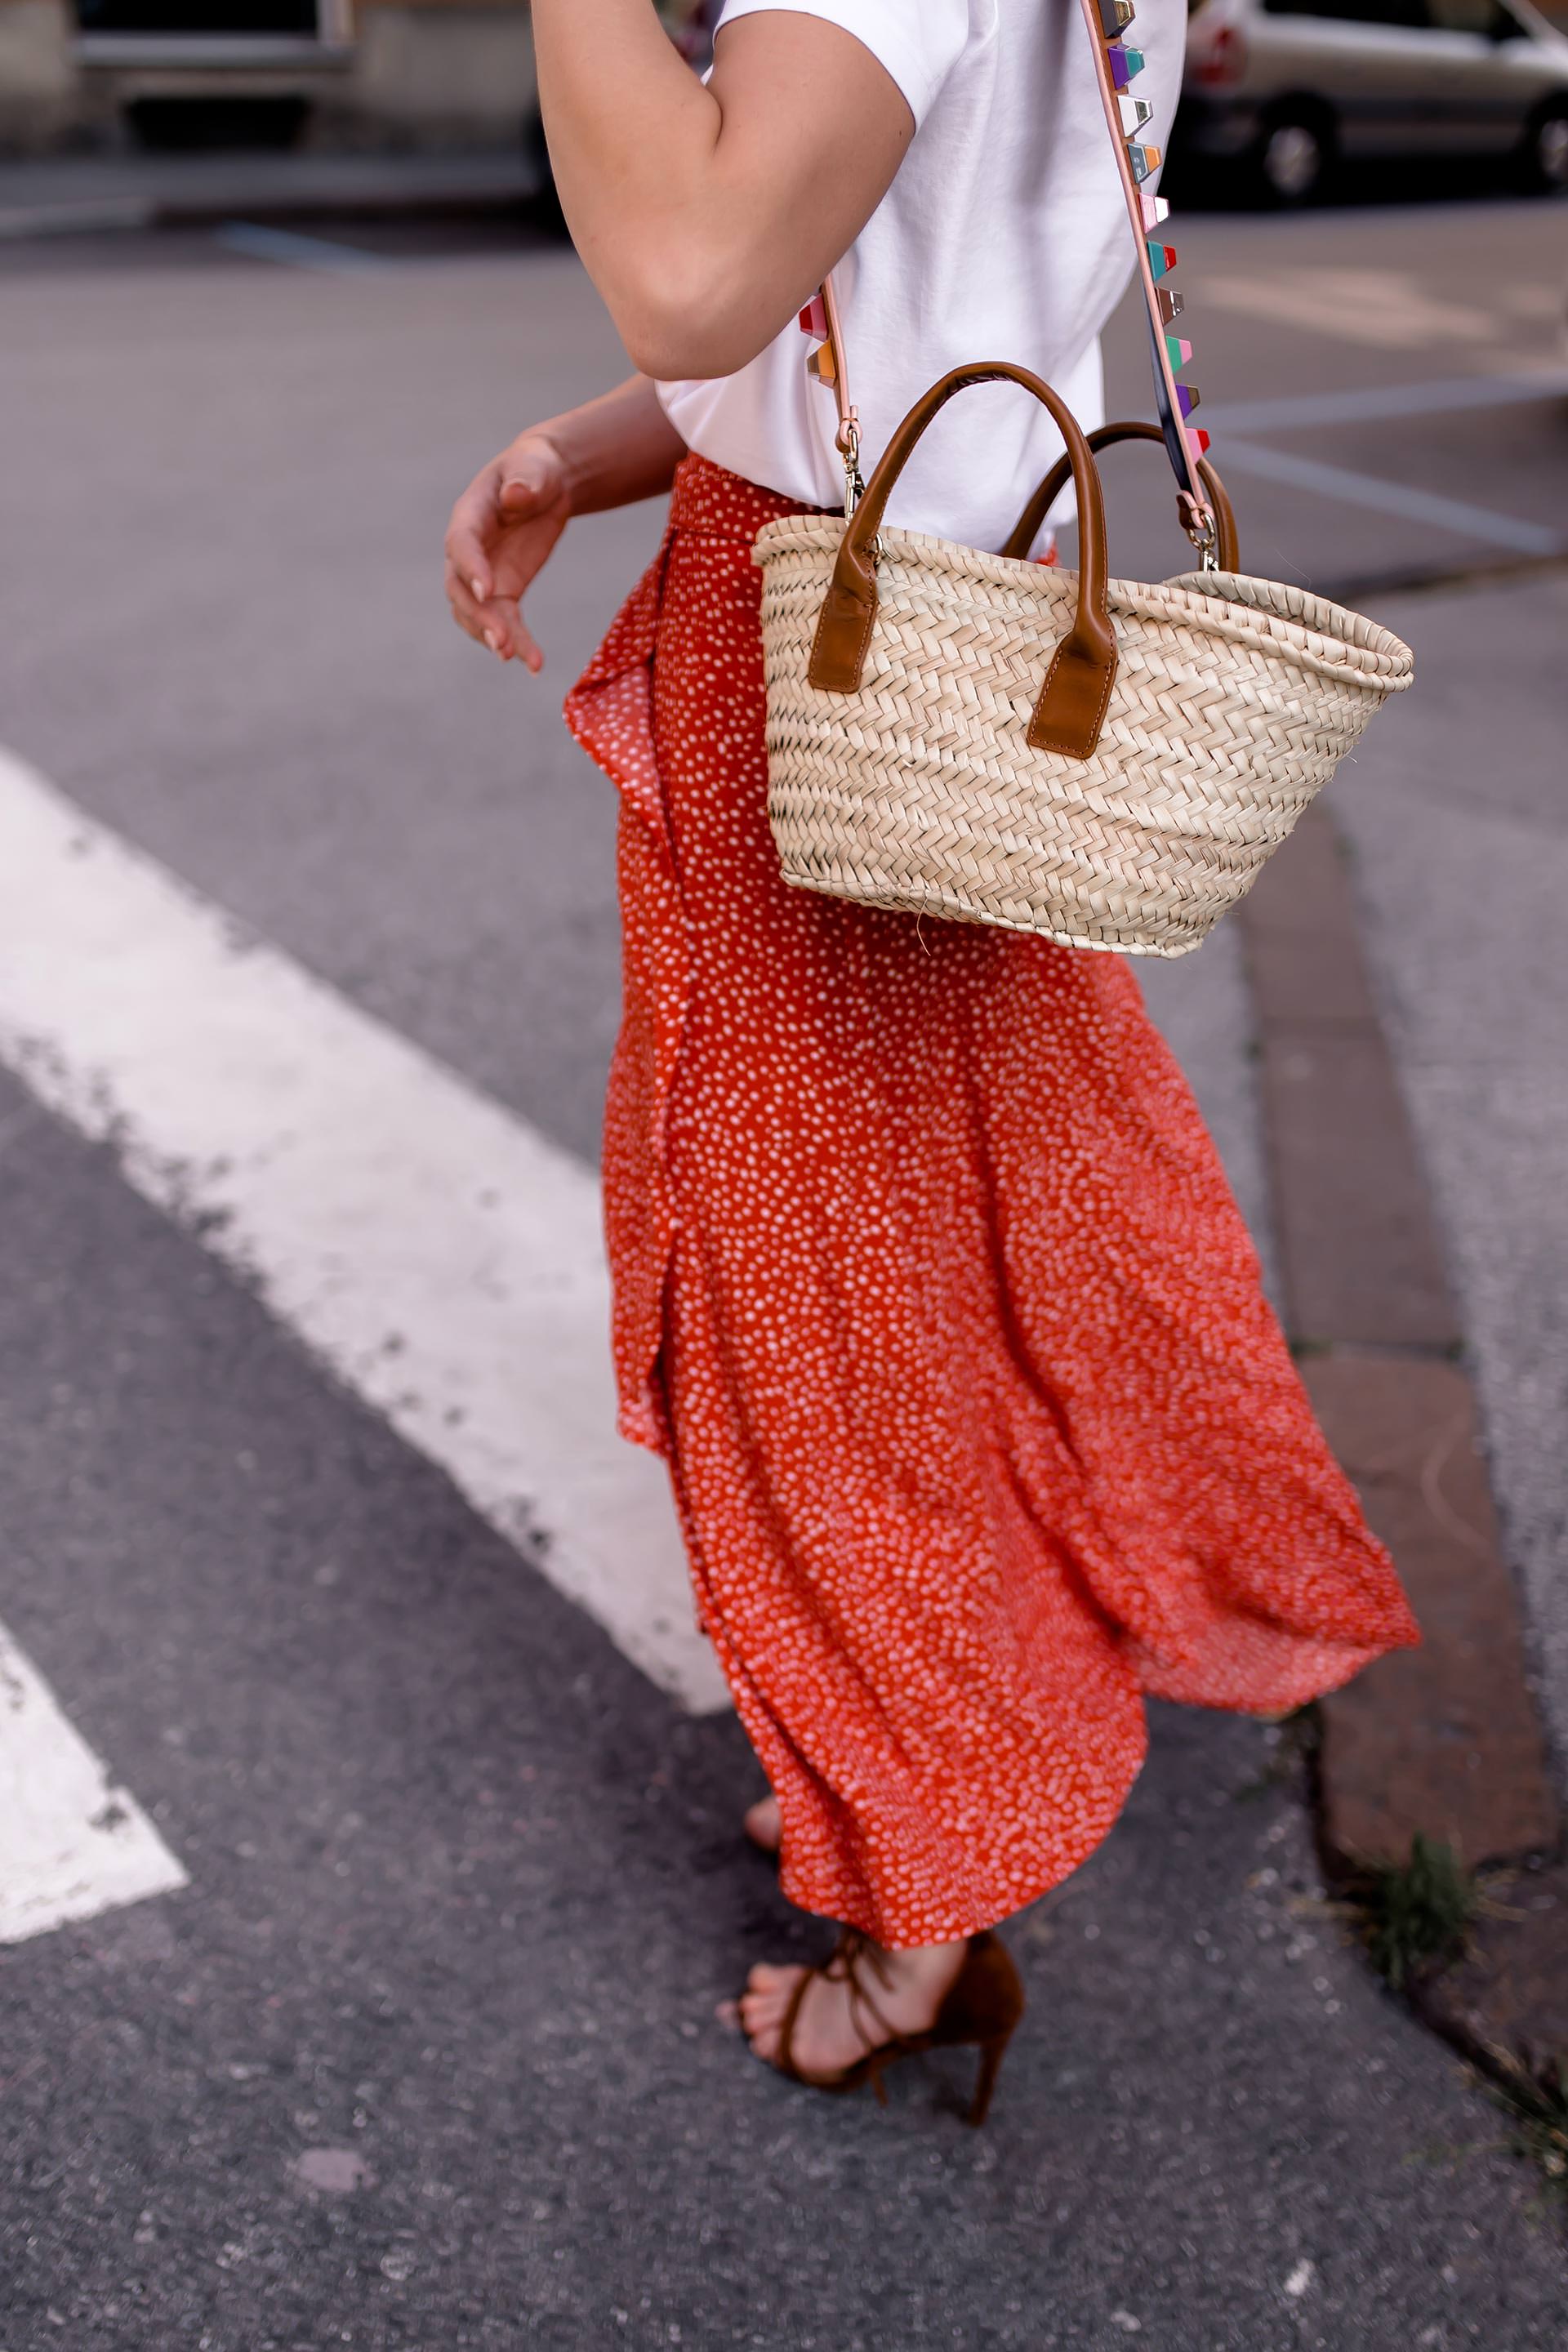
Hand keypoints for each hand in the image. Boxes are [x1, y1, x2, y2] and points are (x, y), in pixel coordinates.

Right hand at [444, 433, 571, 672]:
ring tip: (515, 659)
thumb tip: (516, 496)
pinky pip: (503, 623)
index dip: (471, 567)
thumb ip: (525, 479)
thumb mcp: (535, 467)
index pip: (461, 543)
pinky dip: (516, 644)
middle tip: (500, 641)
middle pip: (460, 589)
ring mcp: (481, 576)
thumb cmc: (535, 469)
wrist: (543, 484)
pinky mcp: (502, 593)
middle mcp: (467, 551)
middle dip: (478, 616)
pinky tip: (535, 665)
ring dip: (493, 638)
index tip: (487, 591)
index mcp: (469, 514)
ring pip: (476, 614)